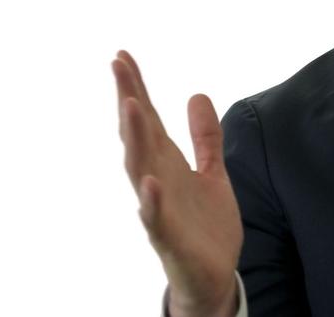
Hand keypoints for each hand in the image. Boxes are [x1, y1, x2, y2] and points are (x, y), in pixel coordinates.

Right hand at [112, 50, 242, 316]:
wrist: (214, 278)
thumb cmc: (206, 226)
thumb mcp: (213, 172)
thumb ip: (205, 137)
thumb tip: (197, 95)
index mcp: (167, 163)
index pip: (148, 119)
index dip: (136, 87)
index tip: (122, 56)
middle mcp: (157, 179)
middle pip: (138, 134)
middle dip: (128, 100)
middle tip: (118, 65)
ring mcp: (160, 208)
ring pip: (140, 168)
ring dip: (134, 138)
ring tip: (131, 105)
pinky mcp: (169, 238)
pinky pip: (155, 218)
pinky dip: (150, 201)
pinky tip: (150, 181)